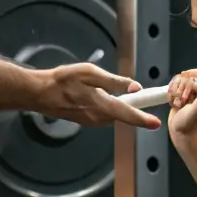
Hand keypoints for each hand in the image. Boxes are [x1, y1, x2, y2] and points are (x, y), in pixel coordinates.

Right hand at [35, 63, 160, 129]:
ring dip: (119, 105)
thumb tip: (135, 87)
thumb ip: (113, 81)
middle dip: (133, 108)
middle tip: (143, 96)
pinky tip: (99, 95)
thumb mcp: (90, 73)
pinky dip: (108, 106)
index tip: (156, 123)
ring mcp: (91, 121)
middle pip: (122, 114)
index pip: (127, 113)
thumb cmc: (63, 80)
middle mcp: (98, 117)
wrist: (39, 93)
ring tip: (114, 91)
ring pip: (113, 114)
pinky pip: (104, 114)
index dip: (143, 119)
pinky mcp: (86, 120)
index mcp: (101, 105)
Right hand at [167, 69, 196, 140]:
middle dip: (181, 89)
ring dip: (175, 93)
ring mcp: (189, 90)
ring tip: (178, 104)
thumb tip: (196, 81)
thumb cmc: (191, 123)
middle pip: (186, 76)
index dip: (189, 81)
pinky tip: (173, 103)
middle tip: (183, 102)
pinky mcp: (180, 92)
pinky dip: (170, 94)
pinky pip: (172, 85)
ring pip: (178, 80)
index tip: (186, 92)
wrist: (181, 133)